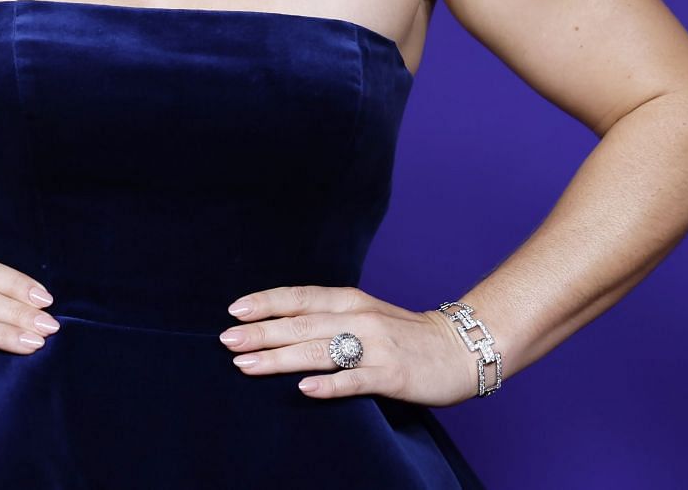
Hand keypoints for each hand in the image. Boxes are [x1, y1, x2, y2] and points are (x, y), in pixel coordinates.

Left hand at [216, 285, 478, 405]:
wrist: (461, 349)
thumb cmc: (406, 335)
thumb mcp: (366, 314)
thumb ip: (329, 316)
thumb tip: (281, 323)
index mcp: (351, 301)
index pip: (301, 297)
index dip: (267, 302)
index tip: (234, 310)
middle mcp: (360, 318)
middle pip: (301, 325)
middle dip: (261, 332)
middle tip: (226, 341)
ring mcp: (376, 346)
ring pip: (319, 351)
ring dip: (280, 358)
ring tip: (247, 365)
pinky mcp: (392, 374)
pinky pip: (355, 380)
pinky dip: (329, 384)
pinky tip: (304, 389)